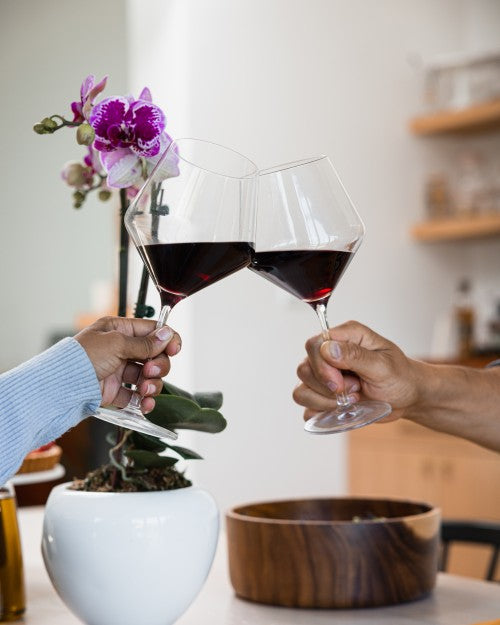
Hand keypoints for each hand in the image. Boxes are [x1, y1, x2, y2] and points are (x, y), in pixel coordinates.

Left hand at [75, 316, 180, 412]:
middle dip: (158, 366)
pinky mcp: (115, 391)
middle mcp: (120, 349)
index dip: (167, 340)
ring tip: (144, 390)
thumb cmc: (81, 358)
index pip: (152, 331)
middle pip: (154, 356)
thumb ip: (144, 343)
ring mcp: (118, 370)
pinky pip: (137, 395)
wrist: (61, 387)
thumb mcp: (116, 344)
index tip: (174, 350)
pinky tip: (145, 404)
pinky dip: (144, 401)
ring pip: (149, 377)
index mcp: (119, 330)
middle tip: (150, 372)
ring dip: (152, 385)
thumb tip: (167, 335)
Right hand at [293, 320, 422, 422]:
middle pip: (304, 368)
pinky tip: (341, 410)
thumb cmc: (400, 377)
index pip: (314, 345)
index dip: (322, 367)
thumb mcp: (384, 366)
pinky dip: (320, 411)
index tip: (340, 384)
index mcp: (346, 336)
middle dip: (327, 387)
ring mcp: (324, 374)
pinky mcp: (323, 394)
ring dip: (325, 401)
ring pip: (301, 389)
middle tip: (355, 390)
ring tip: (352, 399)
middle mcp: (330, 352)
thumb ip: (356, 355)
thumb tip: (328, 348)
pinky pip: (306, 405)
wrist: (407, 397)